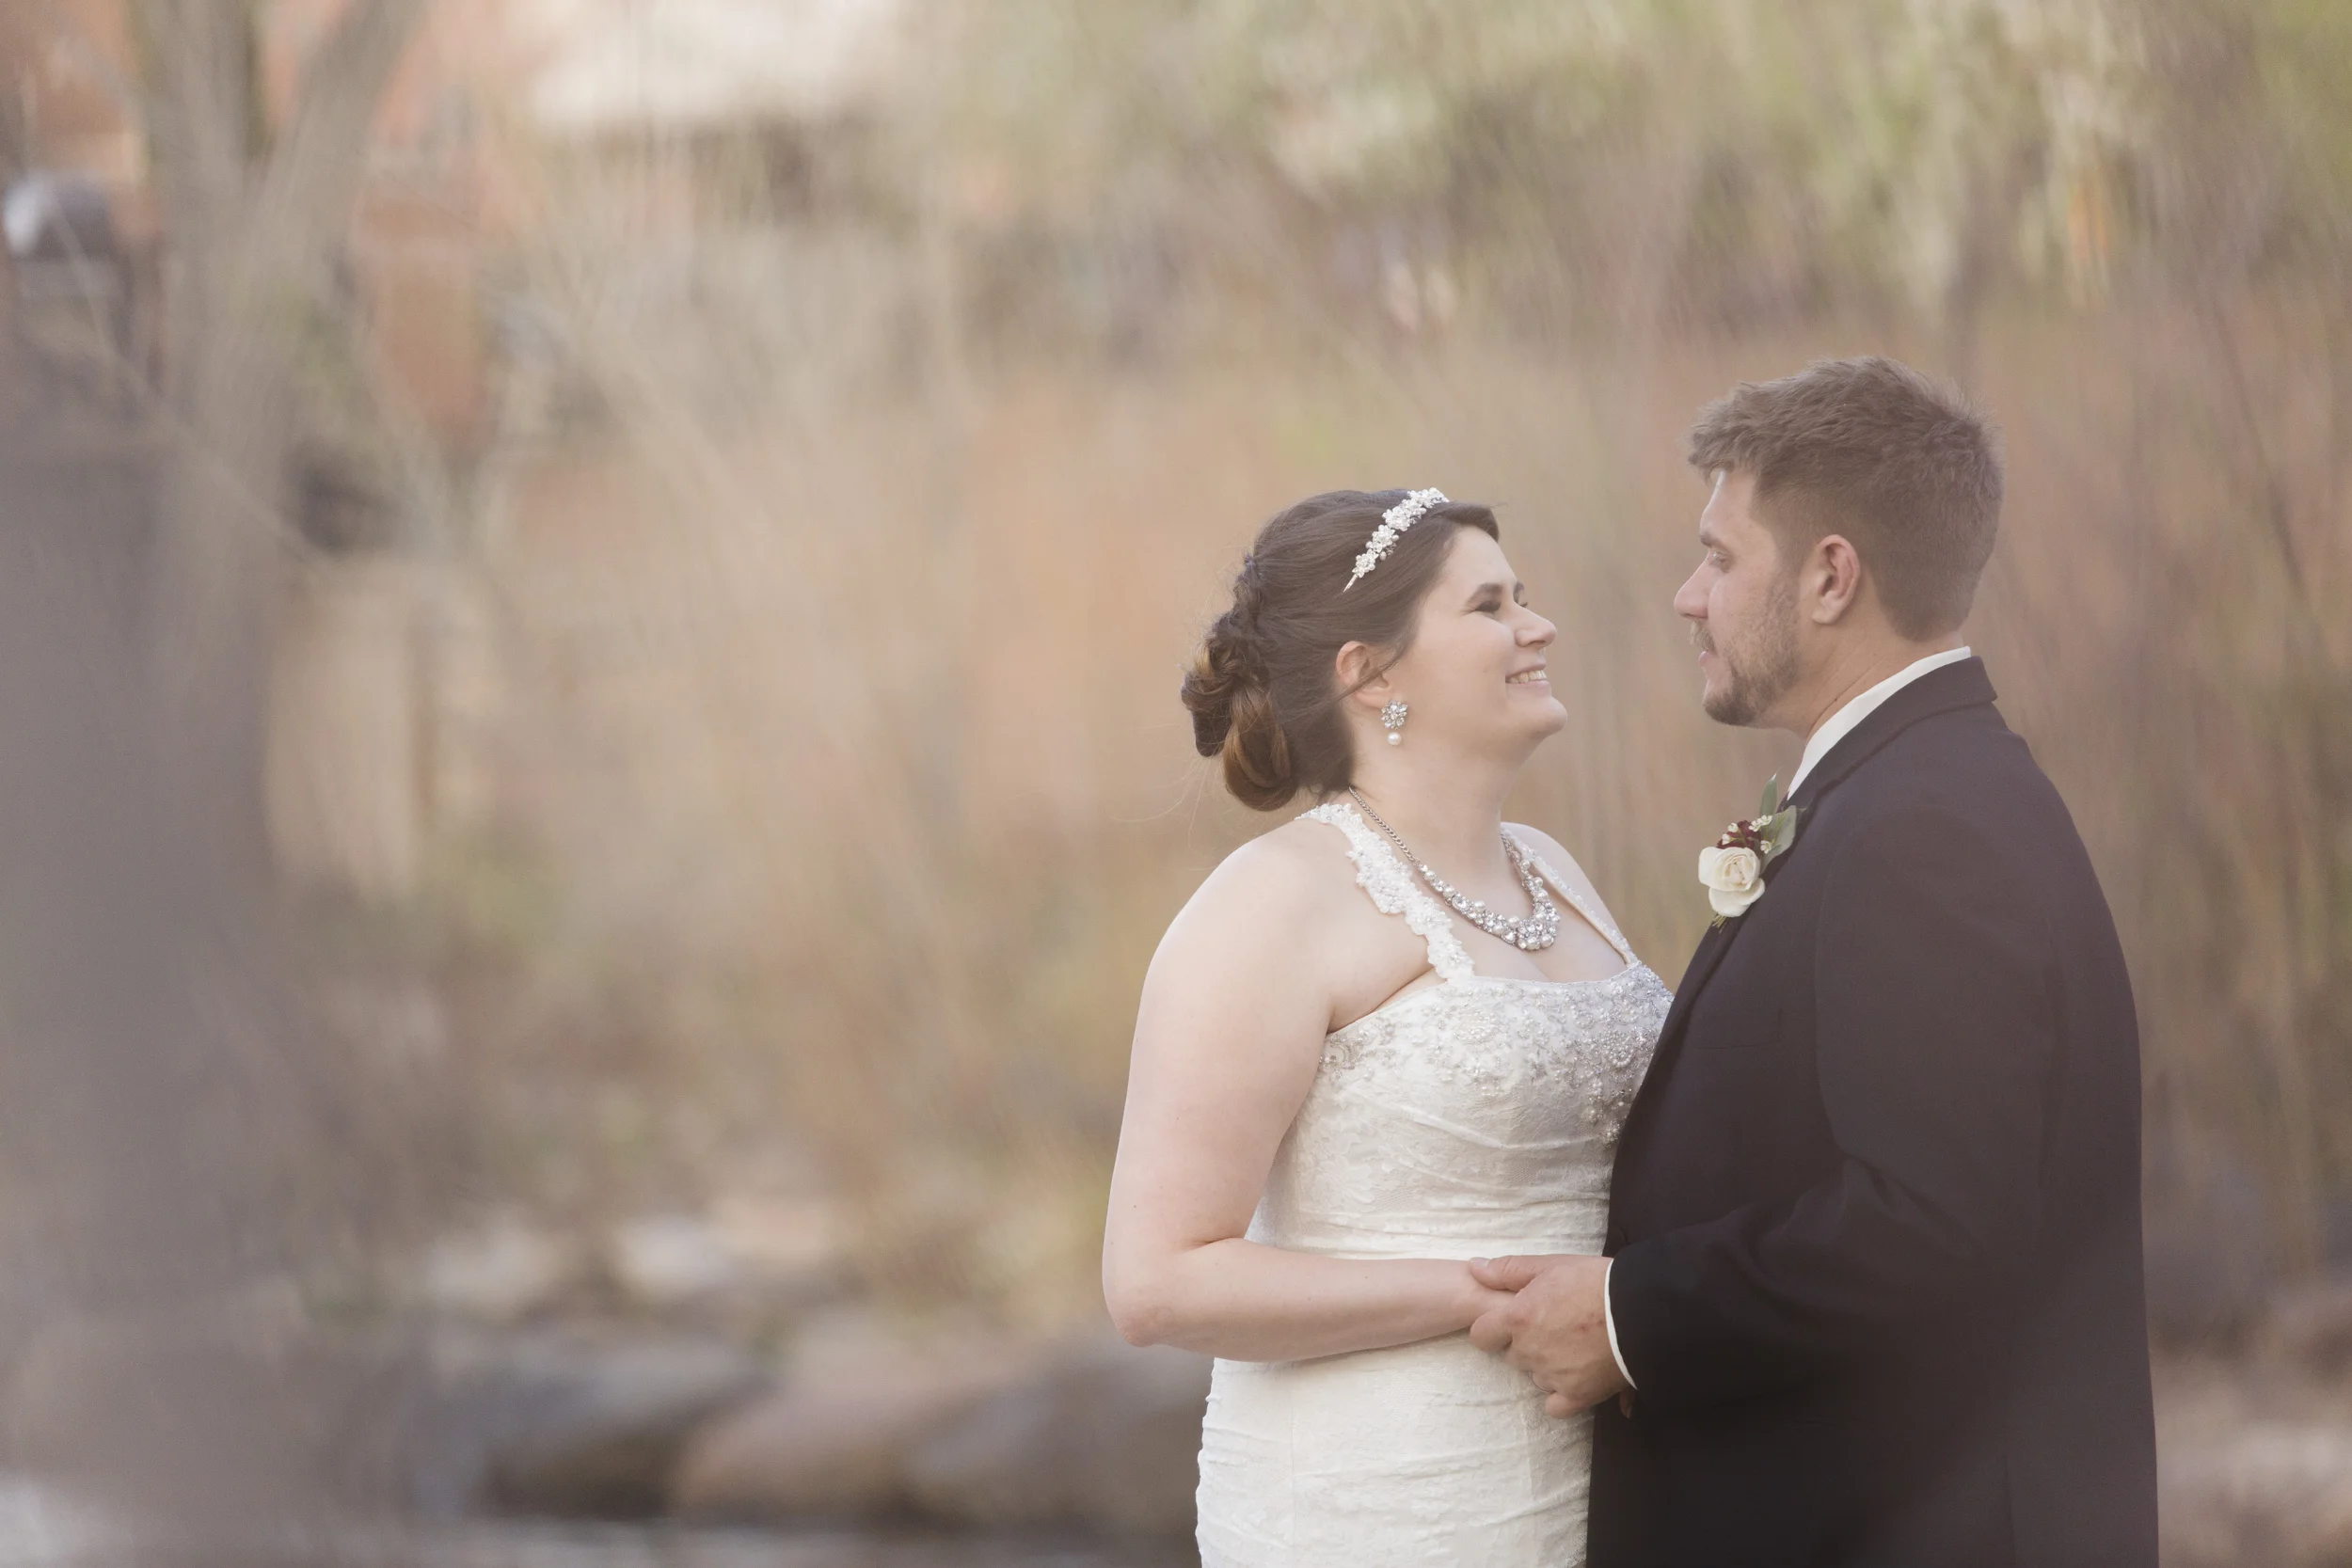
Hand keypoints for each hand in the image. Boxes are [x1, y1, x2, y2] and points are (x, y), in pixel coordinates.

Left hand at [1466, 1254, 1626, 1417]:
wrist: (1639, 1309)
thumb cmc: (1595, 1281)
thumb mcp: (1550, 1264)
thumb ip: (1508, 1270)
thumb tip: (1474, 1269)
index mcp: (1518, 1318)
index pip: (1481, 1336)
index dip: (1493, 1329)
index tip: (1512, 1323)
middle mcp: (1530, 1350)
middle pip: (1511, 1355)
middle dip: (1526, 1344)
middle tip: (1554, 1328)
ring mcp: (1552, 1376)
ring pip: (1535, 1376)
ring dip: (1546, 1365)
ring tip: (1573, 1347)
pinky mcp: (1577, 1395)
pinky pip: (1555, 1407)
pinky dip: (1561, 1395)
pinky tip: (1574, 1379)